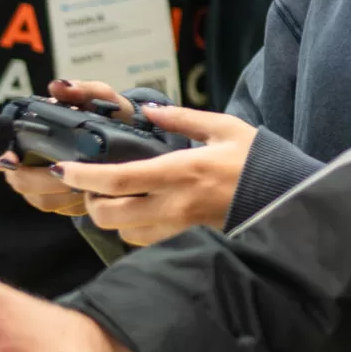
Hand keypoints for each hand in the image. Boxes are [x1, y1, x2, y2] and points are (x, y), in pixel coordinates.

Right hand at [0, 81, 138, 216]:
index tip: (9, 158)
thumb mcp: (103, 99)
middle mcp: (29, 155)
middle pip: (17, 176)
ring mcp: (41, 180)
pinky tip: (89, 193)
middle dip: (39, 178)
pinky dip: (72, 203)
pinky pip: (56, 208)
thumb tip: (57, 87)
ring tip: (83, 183)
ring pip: (36, 197)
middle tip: (64, 172)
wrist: (136, 138)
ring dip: (59, 193)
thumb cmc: (113, 115)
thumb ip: (83, 90)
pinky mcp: (58, 198)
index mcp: (33, 127)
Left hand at [56, 106, 259, 246]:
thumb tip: (149, 111)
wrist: (287, 200)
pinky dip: (133, 229)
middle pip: (110, 214)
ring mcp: (180, 228)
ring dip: (113, 216)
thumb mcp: (225, 128)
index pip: (119, 179)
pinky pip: (146, 241)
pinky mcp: (187, 241)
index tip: (63, 169)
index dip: (83, 177)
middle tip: (92, 185)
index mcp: (181, 171)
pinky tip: (141, 212)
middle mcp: (175, 205)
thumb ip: (183, 118)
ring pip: (124, 232)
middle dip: (91, 201)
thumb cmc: (258, 162)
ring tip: (117, 198)